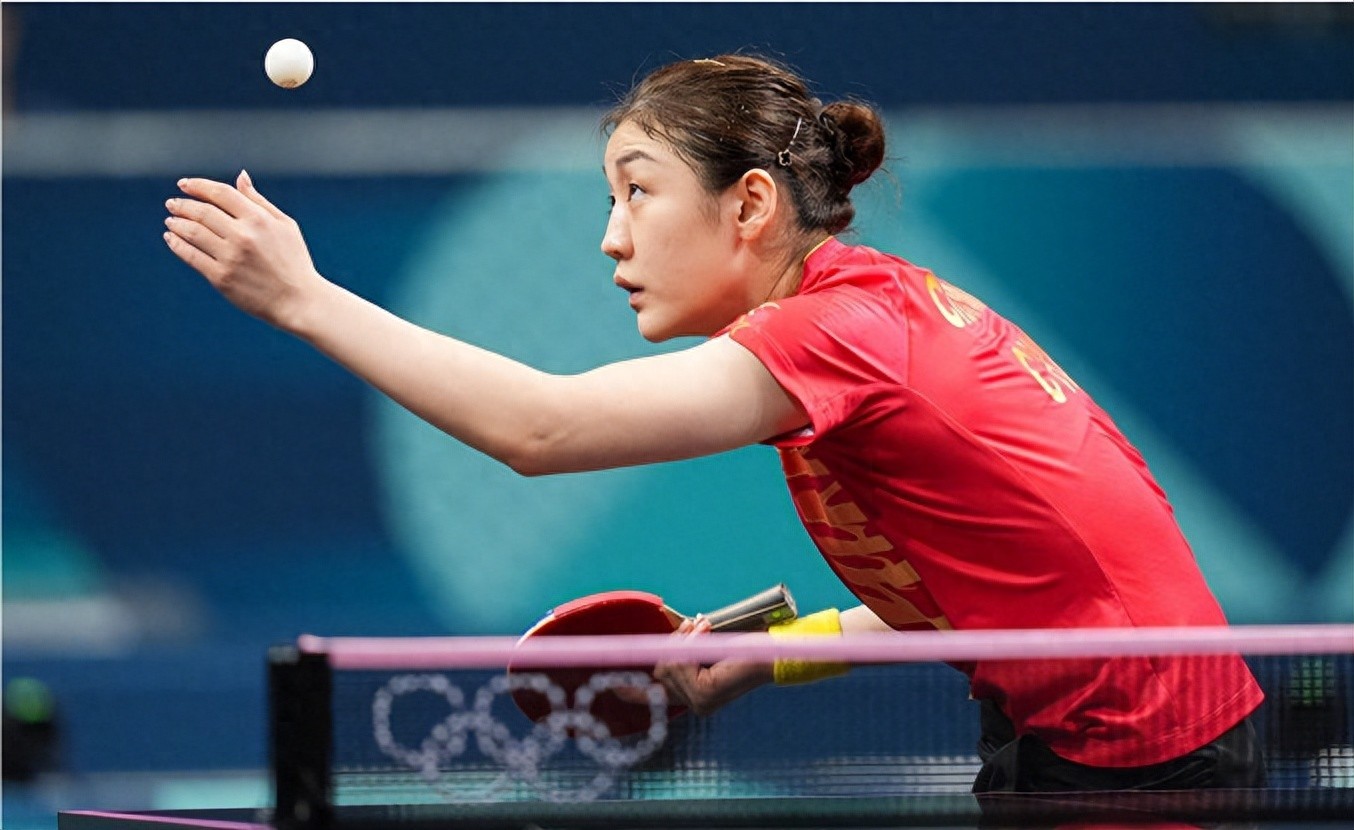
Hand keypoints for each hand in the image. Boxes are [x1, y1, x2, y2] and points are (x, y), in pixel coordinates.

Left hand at [163, 170, 324, 330]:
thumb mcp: (285, 225)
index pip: (221, 193)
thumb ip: (259, 201)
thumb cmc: (294, 261)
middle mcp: (243, 236)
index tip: (184, 184)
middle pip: (202, 211)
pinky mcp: (222, 278)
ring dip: (177, 223)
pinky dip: (177, 245)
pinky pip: (192, 256)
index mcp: (259, 219)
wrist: (299, 300)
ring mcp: (231, 257)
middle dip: (182, 204)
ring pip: (193, 232)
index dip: (198, 186)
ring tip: (171, 220)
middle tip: (172, 203)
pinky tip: (172, 238)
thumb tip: (240, 176)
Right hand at [644, 617, 774, 716]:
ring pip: (669, 664)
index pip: (657, 698)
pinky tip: (707, 635)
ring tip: (706, 628)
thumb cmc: (744, 643)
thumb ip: (683, 643)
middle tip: (698, 625)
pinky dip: (691, 643)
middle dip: (674, 644)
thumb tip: (662, 616)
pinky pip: (681, 662)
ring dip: (686, 641)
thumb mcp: (706, 644)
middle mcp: (696, 705)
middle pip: (660, 670)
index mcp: (695, 696)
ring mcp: (701, 703)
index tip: (615, 690)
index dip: (634, 693)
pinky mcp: (706, 693)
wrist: (772, 648)